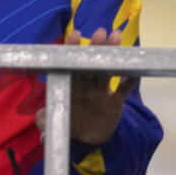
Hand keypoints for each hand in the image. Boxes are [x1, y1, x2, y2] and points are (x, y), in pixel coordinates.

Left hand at [37, 27, 137, 145]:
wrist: (88, 142)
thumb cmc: (70, 127)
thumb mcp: (55, 126)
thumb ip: (45, 121)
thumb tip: (39, 115)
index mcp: (71, 86)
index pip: (71, 65)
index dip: (72, 50)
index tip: (75, 34)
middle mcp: (87, 84)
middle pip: (91, 63)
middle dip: (95, 47)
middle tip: (100, 31)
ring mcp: (102, 91)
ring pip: (107, 70)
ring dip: (112, 54)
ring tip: (117, 36)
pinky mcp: (116, 102)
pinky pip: (124, 89)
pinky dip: (130, 80)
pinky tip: (135, 70)